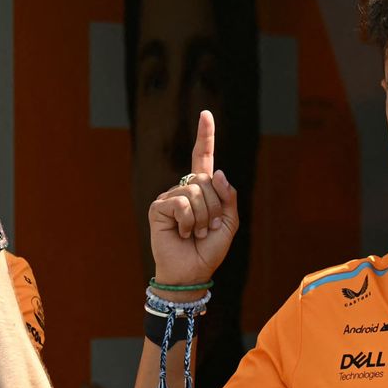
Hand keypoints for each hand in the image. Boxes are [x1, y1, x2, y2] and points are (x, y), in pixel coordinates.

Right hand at [147, 110, 238, 286]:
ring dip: (202, 218)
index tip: (205, 114)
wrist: (192, 272)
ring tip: (195, 233)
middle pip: (206, 181)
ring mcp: (169, 197)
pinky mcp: (158, 208)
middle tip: (207, 229)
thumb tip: (215, 172)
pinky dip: (188, 221)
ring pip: (195, 192)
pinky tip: (183, 233)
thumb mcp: (229, 223)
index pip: (202, 158)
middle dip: (214, 208)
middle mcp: (184, 189)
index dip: (204, 136)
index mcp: (201, 190)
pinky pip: (181, 203)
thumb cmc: (209, 250)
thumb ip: (227, 197)